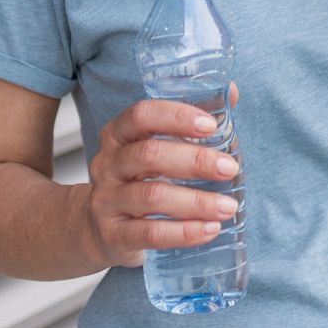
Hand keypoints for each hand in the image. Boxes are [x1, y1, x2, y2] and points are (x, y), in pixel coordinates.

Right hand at [81, 81, 242, 267]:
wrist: (96, 229)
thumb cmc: (137, 181)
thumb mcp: (154, 149)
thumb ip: (190, 124)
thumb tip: (231, 93)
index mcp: (117, 135)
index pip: (141, 115)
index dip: (176, 117)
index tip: (211, 126)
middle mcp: (107, 164)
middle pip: (149, 154)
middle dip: (195, 160)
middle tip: (229, 168)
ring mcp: (107, 200)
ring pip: (151, 196)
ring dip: (196, 201)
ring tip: (227, 206)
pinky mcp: (114, 235)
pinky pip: (150, 234)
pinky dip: (184, 232)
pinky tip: (210, 229)